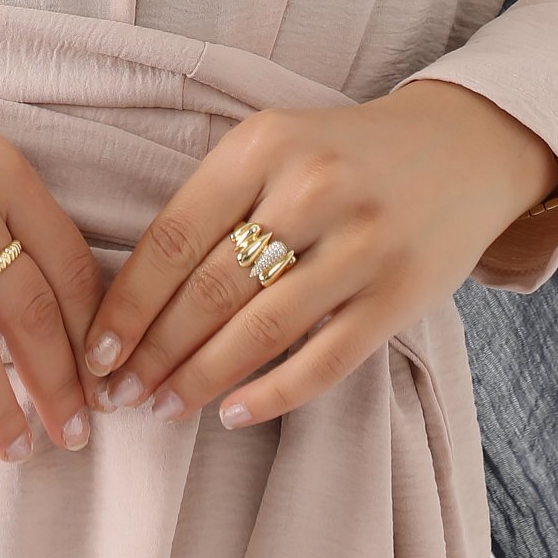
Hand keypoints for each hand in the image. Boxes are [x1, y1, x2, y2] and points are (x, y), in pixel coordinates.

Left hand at [78, 77, 557, 431]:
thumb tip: (131, 302)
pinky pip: (325, 359)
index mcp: (264, 145)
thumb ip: (213, 207)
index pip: (173, 238)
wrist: (462, 147)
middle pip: (210, 289)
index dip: (127, 305)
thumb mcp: (274, 150)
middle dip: (154, 352)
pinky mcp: (402, 293)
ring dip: (201, 378)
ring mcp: (364, 242)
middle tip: (120, 395)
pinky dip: (273, 394)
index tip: (95, 354)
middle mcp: (313, 188)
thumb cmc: (342, 157)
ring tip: (163, 407)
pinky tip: (233, 413)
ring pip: (260, 329)